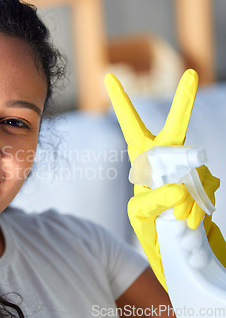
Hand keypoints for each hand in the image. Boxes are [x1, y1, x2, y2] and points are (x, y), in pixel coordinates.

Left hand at [104, 69, 223, 289]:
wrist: (175, 242)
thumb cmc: (150, 222)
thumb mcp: (140, 214)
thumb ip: (154, 201)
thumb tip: (180, 188)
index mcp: (143, 156)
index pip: (130, 125)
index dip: (121, 101)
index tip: (109, 75)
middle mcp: (167, 156)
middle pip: (175, 127)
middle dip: (184, 102)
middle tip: (192, 75)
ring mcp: (189, 166)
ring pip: (195, 169)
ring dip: (187, 197)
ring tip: (177, 218)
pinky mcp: (206, 180)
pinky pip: (207, 187)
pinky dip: (199, 207)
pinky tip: (189, 220)